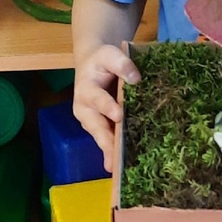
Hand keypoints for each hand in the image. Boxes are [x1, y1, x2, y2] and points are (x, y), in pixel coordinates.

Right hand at [73, 44, 140, 172]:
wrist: (92, 63)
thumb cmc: (101, 59)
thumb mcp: (110, 54)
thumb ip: (122, 64)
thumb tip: (136, 78)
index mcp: (86, 90)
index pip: (98, 99)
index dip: (108, 107)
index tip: (119, 115)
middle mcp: (85, 109)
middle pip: (96, 126)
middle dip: (106, 141)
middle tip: (115, 157)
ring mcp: (91, 120)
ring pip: (100, 136)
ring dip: (109, 151)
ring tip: (116, 167)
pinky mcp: (100, 126)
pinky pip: (106, 139)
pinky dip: (112, 151)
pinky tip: (119, 165)